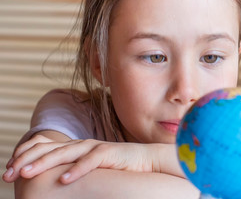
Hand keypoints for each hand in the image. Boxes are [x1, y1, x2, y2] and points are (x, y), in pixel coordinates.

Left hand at [3, 134, 155, 183]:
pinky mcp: (109, 153)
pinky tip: (64, 179)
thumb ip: (70, 168)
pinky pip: (91, 161)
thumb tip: (51, 180)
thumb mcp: (88, 166)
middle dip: (26, 160)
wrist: (143, 159)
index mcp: (73, 147)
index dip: (24, 155)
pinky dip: (77, 170)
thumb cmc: (114, 165)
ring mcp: (94, 147)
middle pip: (49, 148)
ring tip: (27, 174)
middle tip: (8, 174)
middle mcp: (80, 144)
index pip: (43, 146)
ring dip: (45, 163)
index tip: (8, 170)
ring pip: (65, 153)